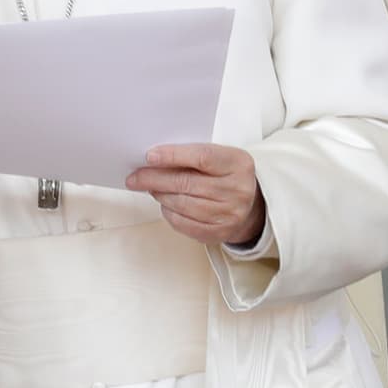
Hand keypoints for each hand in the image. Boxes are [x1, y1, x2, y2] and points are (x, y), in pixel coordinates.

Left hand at [125, 143, 265, 245]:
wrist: (253, 205)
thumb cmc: (226, 175)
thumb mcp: (219, 157)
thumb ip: (192, 155)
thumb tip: (153, 159)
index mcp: (237, 164)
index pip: (202, 157)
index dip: (173, 156)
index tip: (149, 156)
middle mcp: (237, 190)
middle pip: (187, 183)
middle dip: (155, 179)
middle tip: (135, 177)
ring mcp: (230, 214)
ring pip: (183, 204)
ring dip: (160, 195)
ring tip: (150, 188)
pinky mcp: (220, 232)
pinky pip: (185, 224)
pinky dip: (169, 213)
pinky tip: (165, 204)